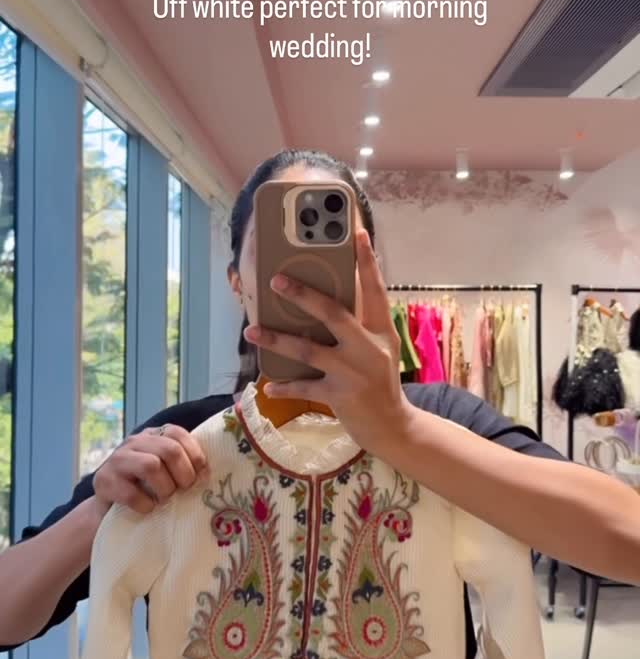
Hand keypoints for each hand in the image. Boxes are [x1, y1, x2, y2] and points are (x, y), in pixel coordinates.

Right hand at [93, 424, 208, 515]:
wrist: (107, 511)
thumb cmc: (144, 490)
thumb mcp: (165, 472)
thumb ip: (182, 465)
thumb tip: (207, 475)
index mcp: (152, 436)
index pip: (178, 434)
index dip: (195, 455)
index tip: (202, 477)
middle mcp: (134, 442)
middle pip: (169, 449)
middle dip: (184, 474)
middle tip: (184, 490)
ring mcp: (116, 460)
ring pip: (151, 466)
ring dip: (165, 488)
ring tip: (165, 499)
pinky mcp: (103, 481)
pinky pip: (132, 493)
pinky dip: (145, 505)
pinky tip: (147, 508)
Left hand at [244, 230, 414, 457]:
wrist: (393, 426)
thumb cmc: (380, 382)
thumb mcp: (380, 349)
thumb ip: (360, 326)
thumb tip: (322, 301)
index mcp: (380, 330)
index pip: (375, 289)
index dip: (367, 260)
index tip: (357, 232)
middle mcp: (368, 347)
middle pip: (333, 313)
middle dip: (303, 295)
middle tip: (276, 280)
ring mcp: (353, 372)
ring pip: (308, 349)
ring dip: (276, 339)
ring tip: (251, 330)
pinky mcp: (339, 396)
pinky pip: (304, 386)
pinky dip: (284, 385)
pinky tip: (268, 385)